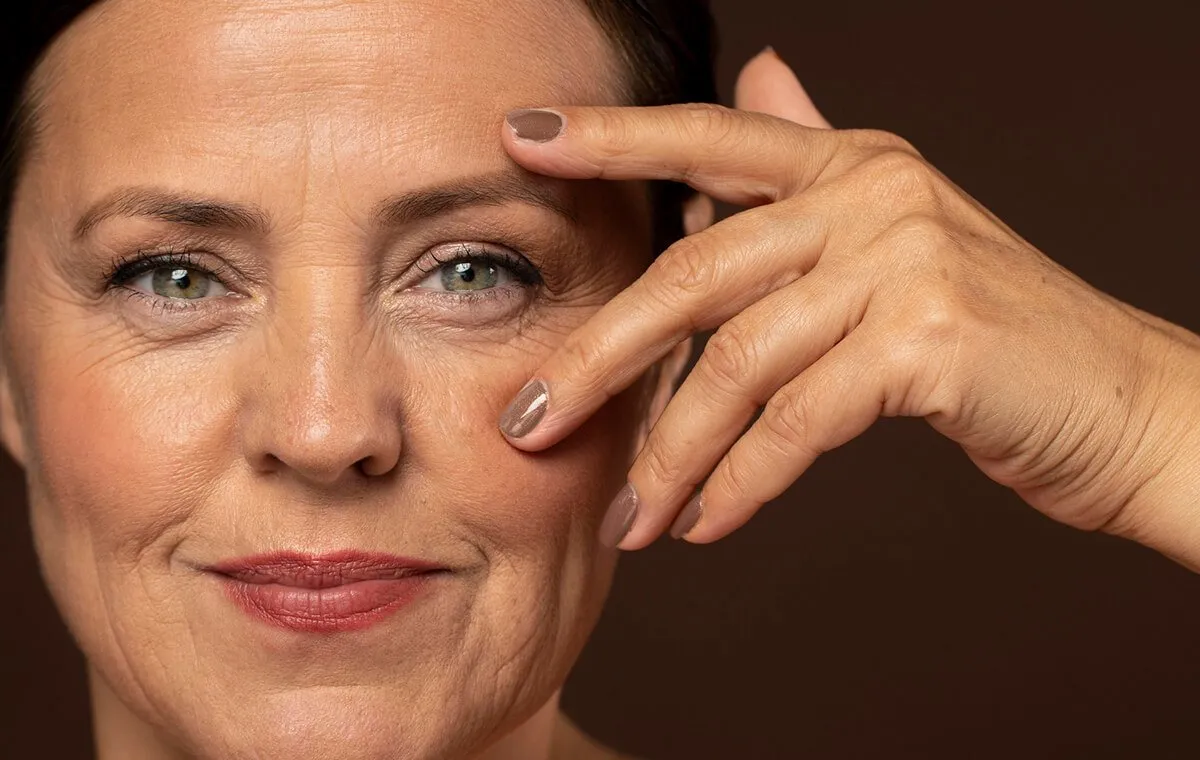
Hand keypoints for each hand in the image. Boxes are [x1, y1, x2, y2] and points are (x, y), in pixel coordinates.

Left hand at [497, 49, 1199, 564]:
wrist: (1121, 405)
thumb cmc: (990, 338)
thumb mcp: (897, 236)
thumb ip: (815, 164)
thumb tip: (759, 71)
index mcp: (851, 163)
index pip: (710, 138)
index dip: (613, 138)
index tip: (522, 141)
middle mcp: (872, 193)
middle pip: (694, 275)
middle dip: (600, 359)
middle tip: (529, 422)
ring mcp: (903, 259)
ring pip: (736, 364)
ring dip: (670, 457)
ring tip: (630, 521)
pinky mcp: (928, 340)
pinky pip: (795, 422)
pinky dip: (741, 483)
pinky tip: (705, 526)